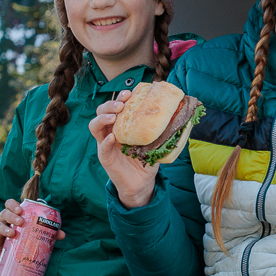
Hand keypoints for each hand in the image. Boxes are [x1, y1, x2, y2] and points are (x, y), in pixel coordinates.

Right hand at [0, 198, 64, 255]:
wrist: (11, 249)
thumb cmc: (23, 235)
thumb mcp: (33, 231)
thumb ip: (47, 231)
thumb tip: (62, 234)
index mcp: (14, 214)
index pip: (11, 204)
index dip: (14, 204)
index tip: (20, 209)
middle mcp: (4, 219)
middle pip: (5, 213)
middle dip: (12, 216)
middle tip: (21, 222)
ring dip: (4, 228)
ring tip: (12, 234)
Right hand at [89, 93, 159, 208]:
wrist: (142, 182)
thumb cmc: (146, 160)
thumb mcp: (154, 142)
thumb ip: (160, 131)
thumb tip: (181, 117)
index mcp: (121, 125)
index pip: (115, 106)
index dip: (120, 97)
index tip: (129, 93)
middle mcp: (110, 131)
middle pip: (101, 112)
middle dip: (110, 104)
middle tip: (121, 104)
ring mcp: (105, 144)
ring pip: (94, 126)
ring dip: (103, 118)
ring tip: (113, 116)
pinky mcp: (105, 157)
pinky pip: (101, 147)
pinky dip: (105, 141)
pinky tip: (112, 138)